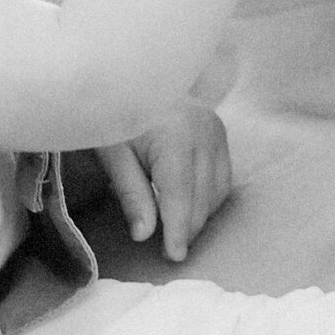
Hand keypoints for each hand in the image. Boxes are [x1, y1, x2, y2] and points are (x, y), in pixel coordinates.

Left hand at [96, 101, 231, 261]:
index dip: (177, 229)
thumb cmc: (115, 115)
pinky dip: (207, 198)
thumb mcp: (113, 155)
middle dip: (186, 226)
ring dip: (198, 214)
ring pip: (216, 192)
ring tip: (174, 226)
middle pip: (201, 196)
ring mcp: (216, 129)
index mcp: (175, 134)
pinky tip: (187, 204)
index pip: (180, 194)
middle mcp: (204, 130)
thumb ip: (131, 193)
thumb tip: (145, 234)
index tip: (174, 256)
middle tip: (168, 248)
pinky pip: (222, 179)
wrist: (129, 77)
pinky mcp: (220, 132)